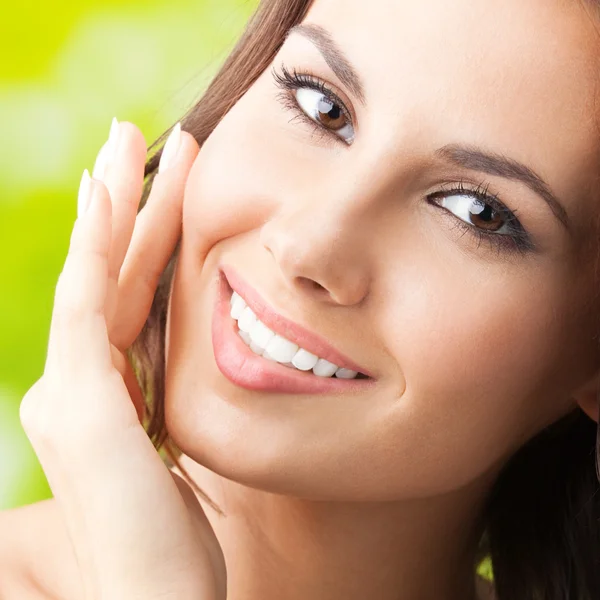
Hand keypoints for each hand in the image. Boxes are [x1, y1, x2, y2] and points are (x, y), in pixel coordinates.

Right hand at [19, 120, 225, 599]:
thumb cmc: (176, 540)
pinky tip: (108, 193)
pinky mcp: (75, 400)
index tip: (160, 189)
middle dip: (122, 206)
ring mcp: (68, 390)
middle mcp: (75, 385)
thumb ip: (171, 404)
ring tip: (124, 146)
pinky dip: (96, 245)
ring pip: (95, 275)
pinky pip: (89, 301)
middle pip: (107, 275)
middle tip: (135, 142)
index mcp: (108, 395)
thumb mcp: (181, 452)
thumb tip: (190, 364)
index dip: (142, 241)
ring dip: (112, 207)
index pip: (128, 298)